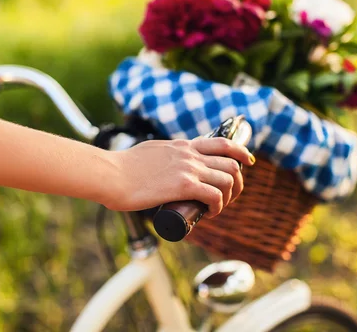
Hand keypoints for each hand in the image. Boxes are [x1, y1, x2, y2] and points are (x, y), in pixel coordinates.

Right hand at [108, 138, 254, 216]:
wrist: (110, 174)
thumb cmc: (122, 168)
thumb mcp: (150, 151)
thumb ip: (162, 155)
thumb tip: (165, 165)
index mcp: (182, 145)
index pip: (223, 143)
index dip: (242, 153)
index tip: (247, 163)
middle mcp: (189, 154)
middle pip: (232, 163)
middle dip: (238, 182)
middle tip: (228, 197)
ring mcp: (188, 168)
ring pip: (228, 179)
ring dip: (229, 196)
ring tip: (216, 208)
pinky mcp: (183, 185)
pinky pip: (215, 195)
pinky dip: (218, 207)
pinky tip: (209, 213)